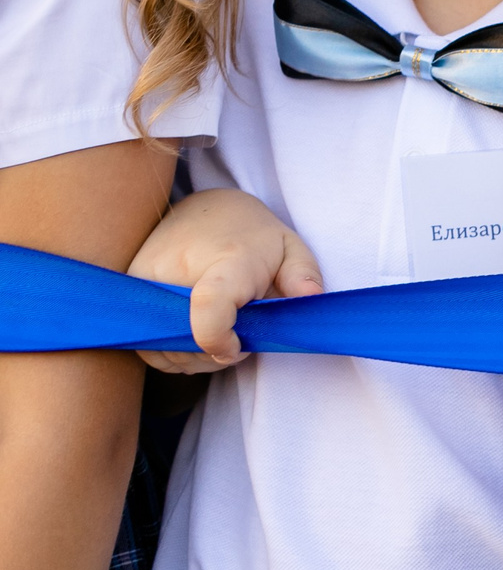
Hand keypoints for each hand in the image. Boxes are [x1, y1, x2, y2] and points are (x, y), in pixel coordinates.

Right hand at [127, 189, 322, 372]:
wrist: (203, 212)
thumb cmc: (252, 237)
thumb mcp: (289, 248)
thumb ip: (303, 275)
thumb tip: (311, 298)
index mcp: (226, 260)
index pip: (210, 305)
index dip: (219, 339)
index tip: (236, 348)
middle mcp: (172, 269)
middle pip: (185, 341)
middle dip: (214, 355)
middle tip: (238, 337)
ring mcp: (141, 281)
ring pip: (162, 349)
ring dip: (193, 357)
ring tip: (219, 333)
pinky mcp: (124, 292)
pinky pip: (145, 343)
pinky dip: (171, 351)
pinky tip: (194, 335)